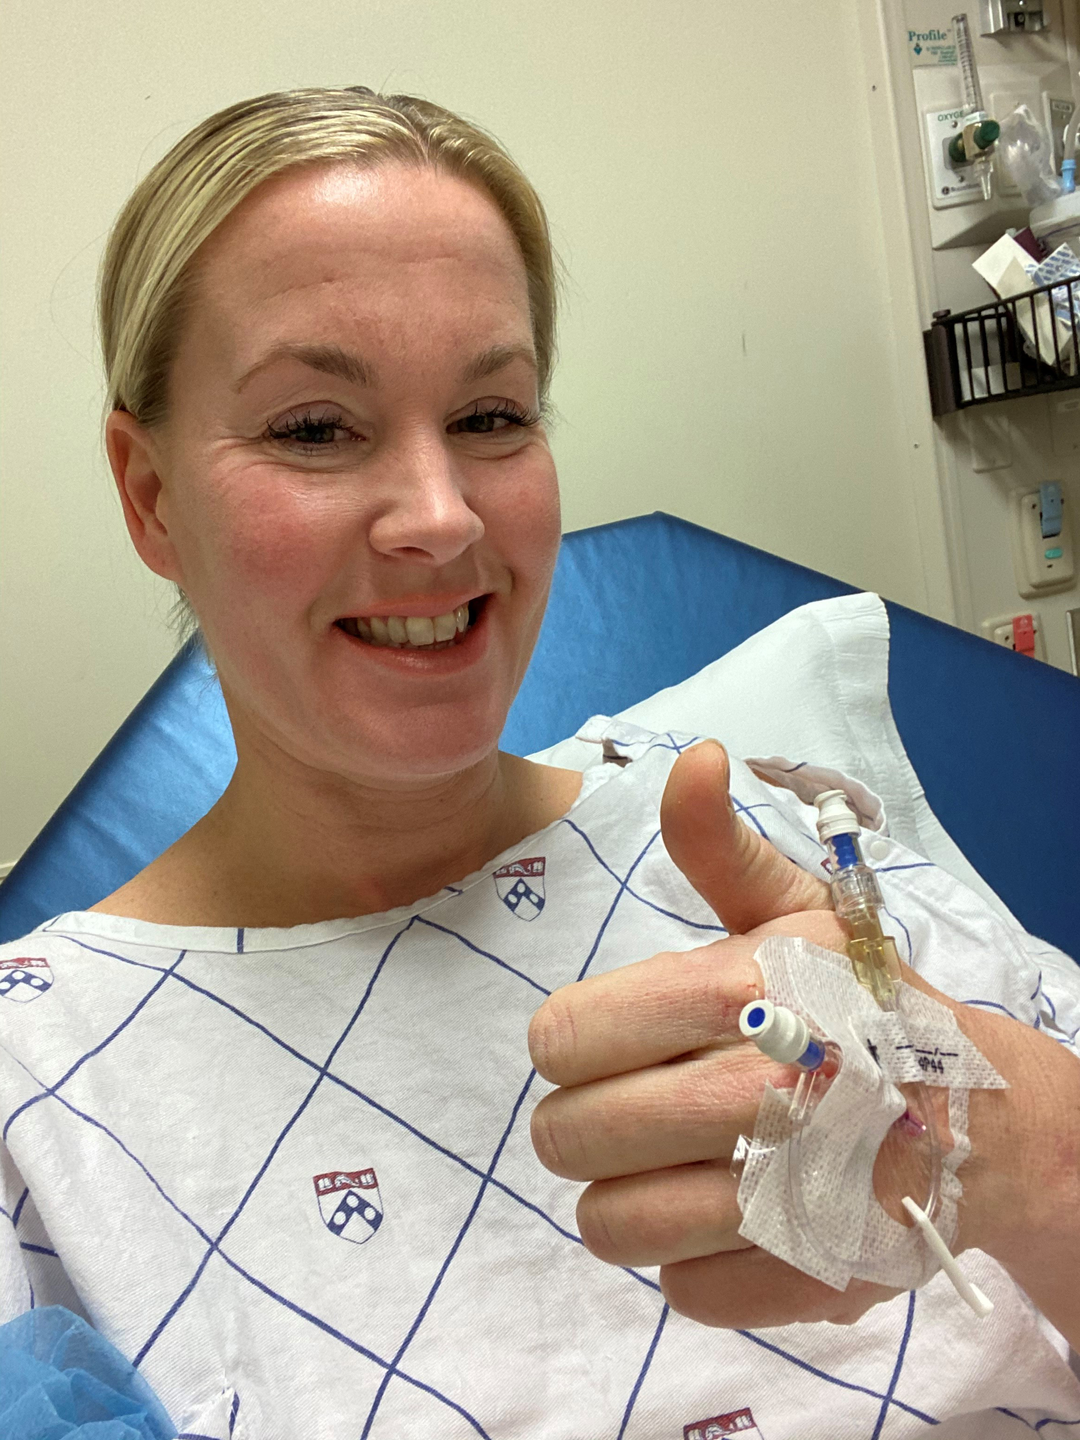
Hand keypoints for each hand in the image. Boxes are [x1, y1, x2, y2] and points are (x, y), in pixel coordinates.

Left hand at [527, 741, 1079, 1334]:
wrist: (984, 1121)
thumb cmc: (869, 1007)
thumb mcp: (798, 911)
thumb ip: (720, 845)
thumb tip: (694, 757)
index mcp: (736, 994)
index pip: (560, 1040)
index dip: (575, 1044)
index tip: (618, 1043)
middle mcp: (754, 1097)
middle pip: (567, 1137)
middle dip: (590, 1121)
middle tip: (643, 1106)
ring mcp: (780, 1203)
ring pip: (607, 1227)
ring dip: (626, 1198)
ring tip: (676, 1164)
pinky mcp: (798, 1284)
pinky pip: (674, 1290)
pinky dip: (691, 1260)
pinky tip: (732, 1215)